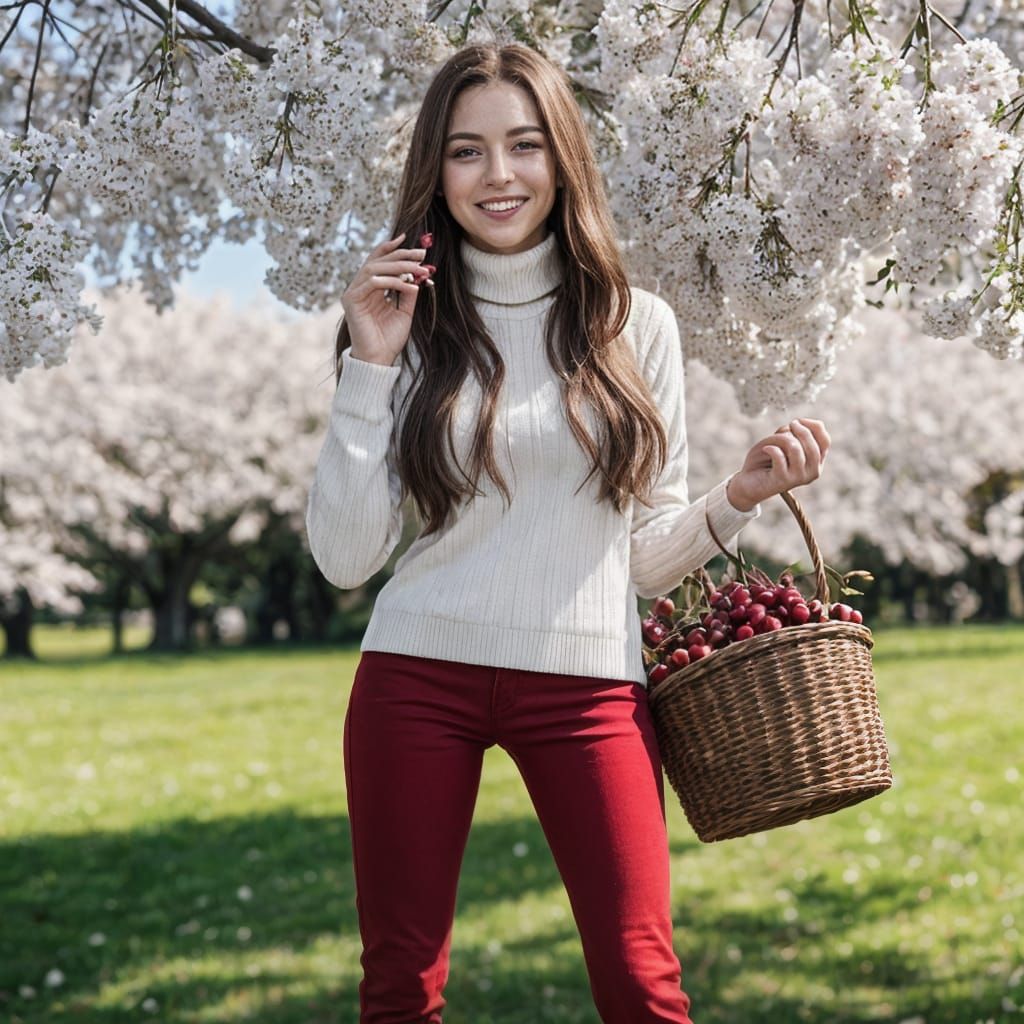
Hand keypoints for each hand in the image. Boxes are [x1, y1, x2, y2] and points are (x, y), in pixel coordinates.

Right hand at [340, 230, 428, 365]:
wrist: (379, 359)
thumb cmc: (390, 339)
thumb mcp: (405, 312)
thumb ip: (408, 293)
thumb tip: (418, 274)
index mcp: (370, 288)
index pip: (379, 261)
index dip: (392, 248)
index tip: (410, 241)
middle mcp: (360, 287)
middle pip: (377, 260)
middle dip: (401, 255)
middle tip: (421, 254)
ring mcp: (353, 293)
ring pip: (374, 268)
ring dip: (398, 266)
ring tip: (417, 269)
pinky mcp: (351, 301)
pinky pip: (372, 283)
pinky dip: (391, 281)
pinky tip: (407, 285)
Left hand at [727, 418, 831, 510]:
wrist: (747, 482)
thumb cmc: (765, 459)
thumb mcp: (781, 441)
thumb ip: (794, 433)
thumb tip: (801, 424)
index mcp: (816, 463)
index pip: (825, 441)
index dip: (813, 426)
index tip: (797, 421)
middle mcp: (812, 472)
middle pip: (812, 445)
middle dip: (798, 430)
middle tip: (783, 428)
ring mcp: (798, 478)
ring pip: (795, 448)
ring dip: (780, 438)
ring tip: (771, 441)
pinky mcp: (783, 480)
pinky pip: (779, 456)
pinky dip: (770, 448)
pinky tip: (765, 449)